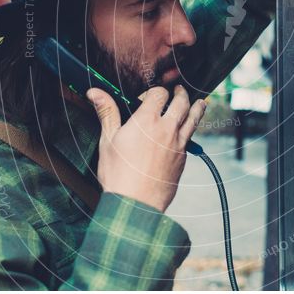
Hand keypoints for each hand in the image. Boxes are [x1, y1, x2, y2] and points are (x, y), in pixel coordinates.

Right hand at [86, 85, 206, 212]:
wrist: (136, 203)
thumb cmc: (118, 174)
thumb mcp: (108, 140)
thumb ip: (106, 112)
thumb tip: (94, 92)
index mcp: (147, 120)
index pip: (159, 93)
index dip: (156, 90)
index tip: (153, 93)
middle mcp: (166, 128)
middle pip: (181, 102)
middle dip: (180, 93)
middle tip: (179, 90)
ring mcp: (178, 143)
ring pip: (193, 119)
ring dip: (197, 107)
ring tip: (199, 102)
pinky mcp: (183, 158)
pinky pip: (191, 138)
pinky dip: (192, 129)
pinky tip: (190, 130)